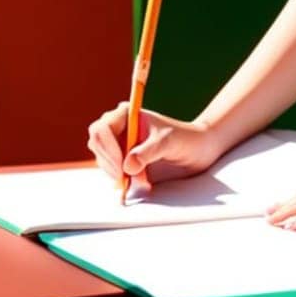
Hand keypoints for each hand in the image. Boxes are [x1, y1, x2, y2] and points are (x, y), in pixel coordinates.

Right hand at [86, 102, 224, 198]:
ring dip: (115, 172)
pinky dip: (119, 179)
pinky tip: (136, 182)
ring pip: (102, 159)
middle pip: (97, 144)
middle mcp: (119, 127)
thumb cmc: (185, 139)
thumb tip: (128, 166)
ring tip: (140, 179)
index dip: (108, 149)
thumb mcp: (168, 143)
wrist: (197, 150)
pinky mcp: (123, 160)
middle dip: (109, 162)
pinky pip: (111, 171)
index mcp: (126, 114)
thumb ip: (148, 152)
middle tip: (126, 178)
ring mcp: (119, 144)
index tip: (121, 166)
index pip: (102, 129)